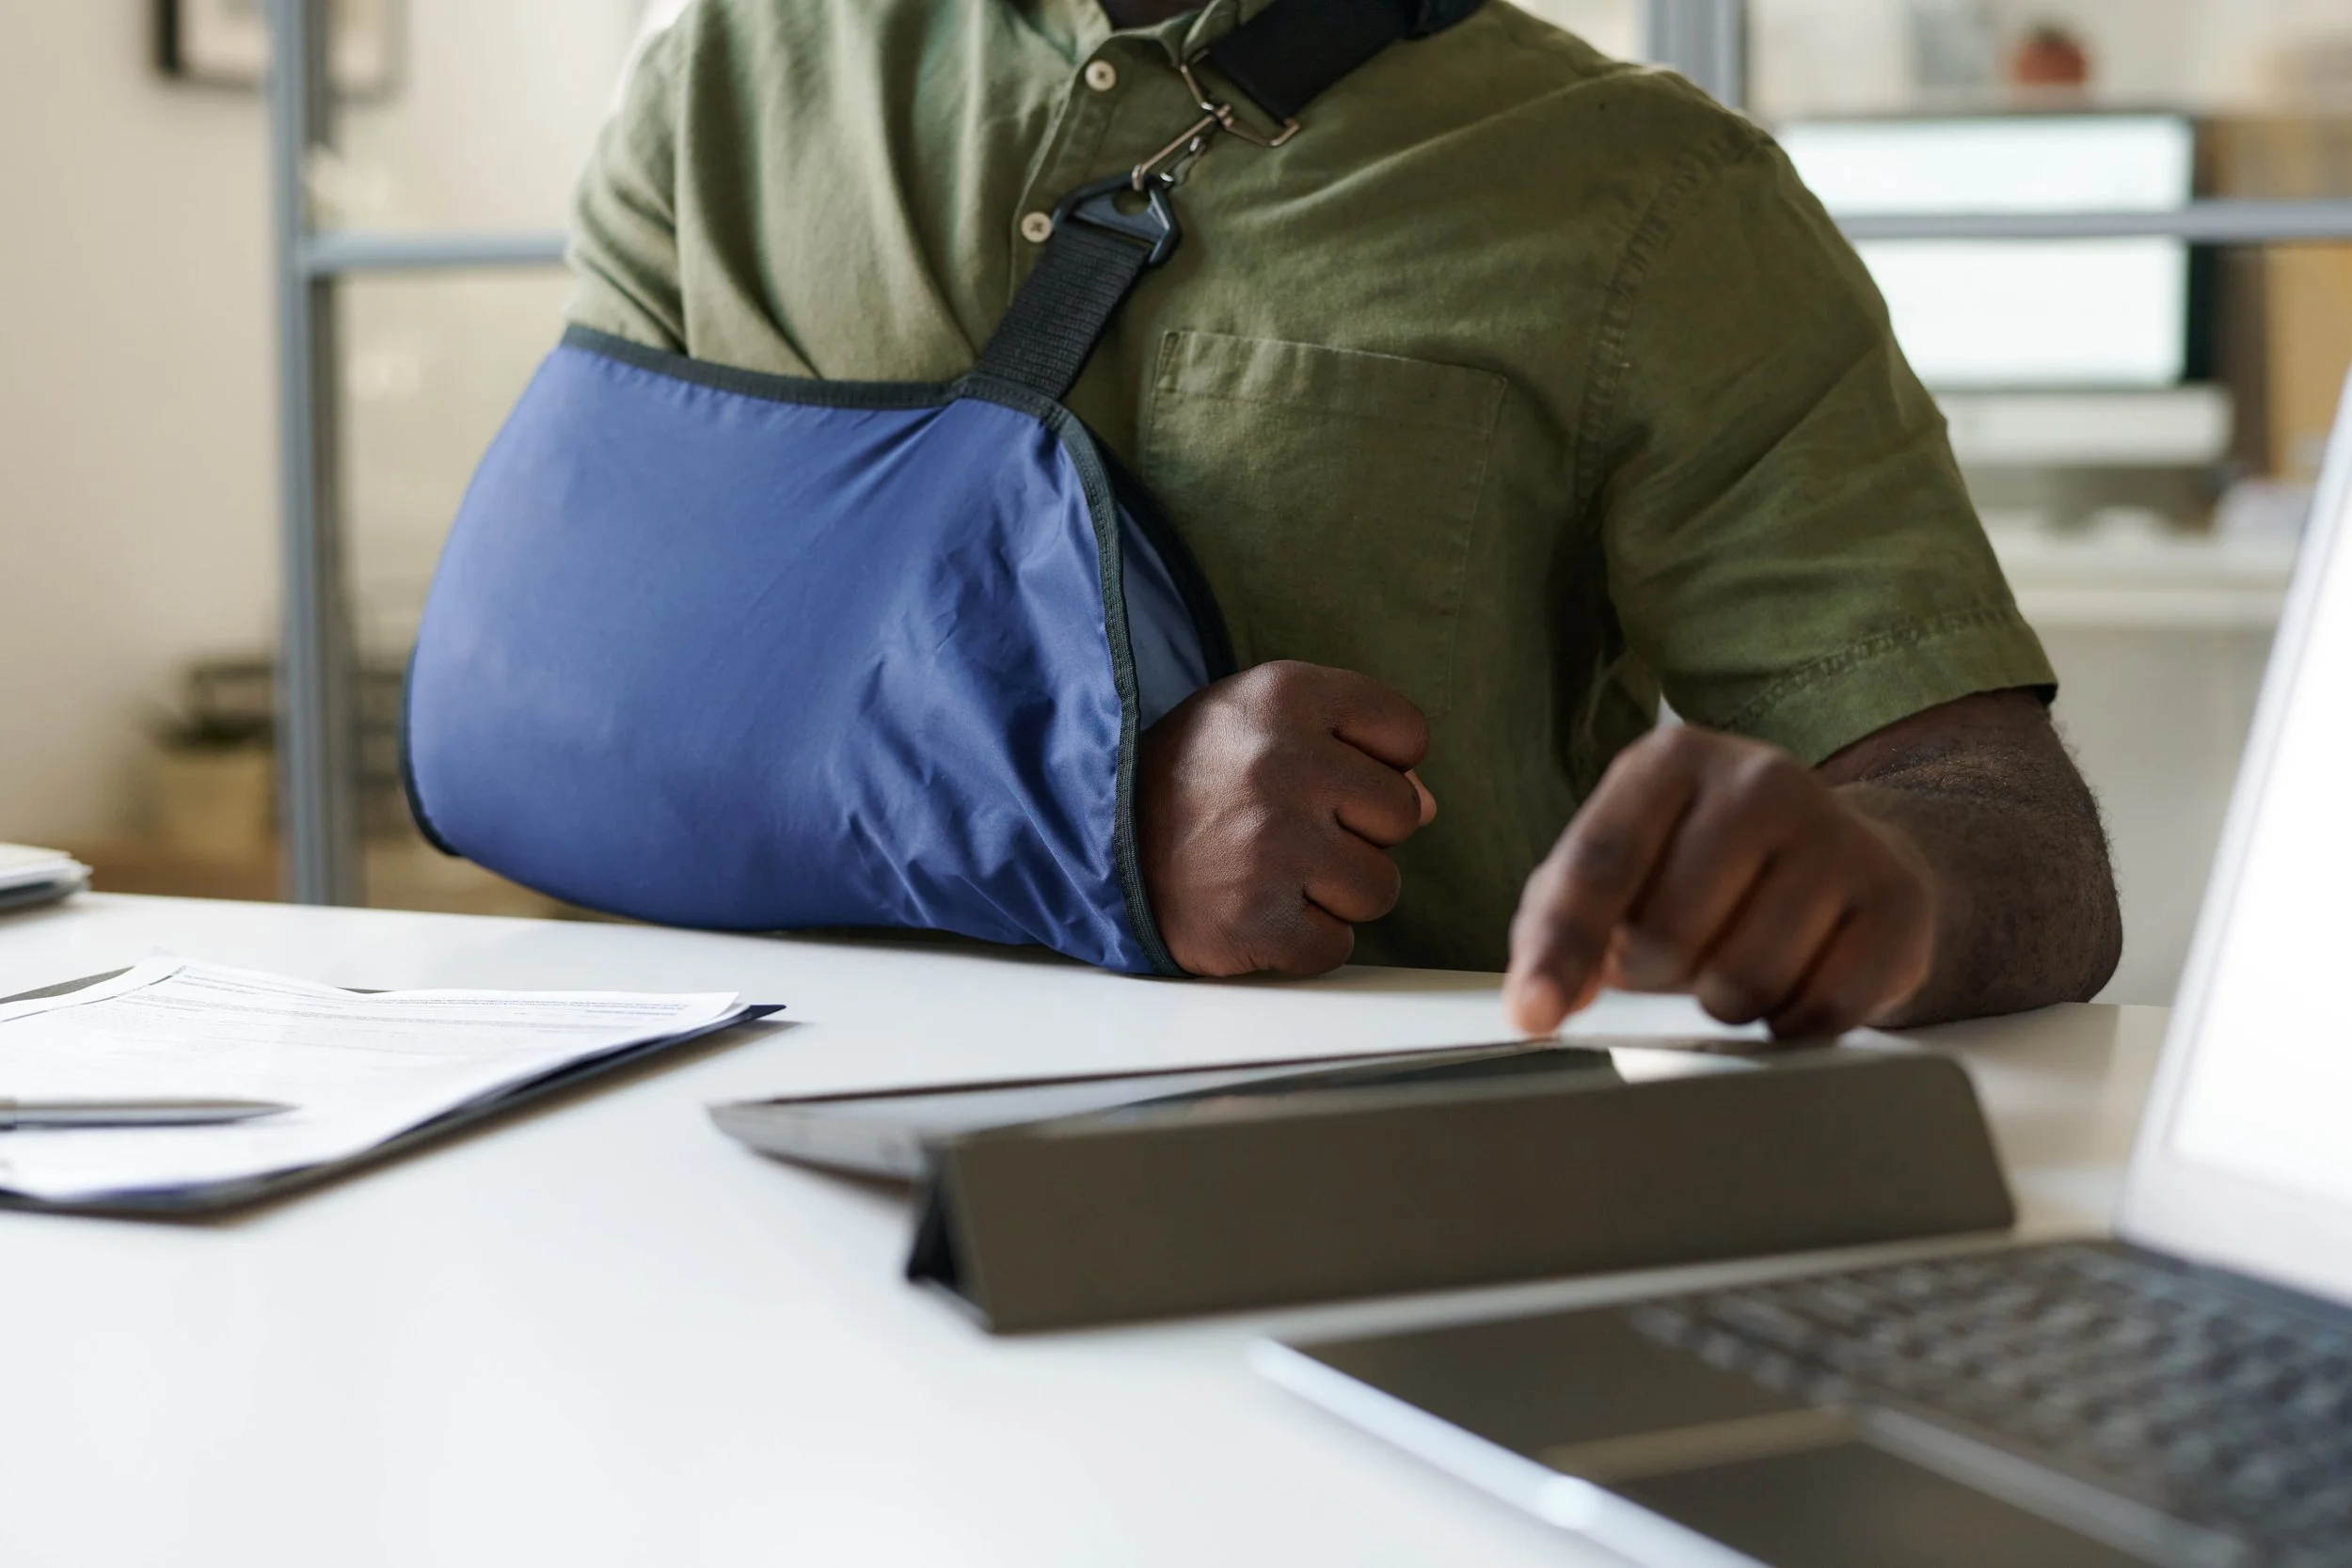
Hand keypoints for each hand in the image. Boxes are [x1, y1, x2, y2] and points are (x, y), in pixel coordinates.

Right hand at [1137, 661, 1437, 976]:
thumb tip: (1428, 805)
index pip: (1407, 732)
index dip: (1377, 760)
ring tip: (1275, 870)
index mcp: (1287, 695)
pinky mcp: (1256, 921)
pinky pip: (1337, 946)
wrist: (1096, 838)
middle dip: (1359, 829)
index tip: (1325, 772)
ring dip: (1336, 891)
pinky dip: (1303, 941)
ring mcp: (1271, 846)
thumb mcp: (1259, 720)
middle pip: (1403, 814)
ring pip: (1380, 888)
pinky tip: (1259, 909)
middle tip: (1292, 826)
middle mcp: (1282, 763)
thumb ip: (1349, 743)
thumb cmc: (1195, 777)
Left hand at [1503, 726, 1936, 1038]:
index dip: (1561, 948)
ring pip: (1744, 982)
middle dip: (1657, 972)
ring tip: (1737, 959)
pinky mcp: (1898, 900)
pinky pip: (1821, 1011)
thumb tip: (1539, 1002)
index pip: (1600, 864)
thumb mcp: (1619, 871)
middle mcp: (1761, 779)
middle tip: (1679, 952)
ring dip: (1725, 1002)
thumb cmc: (1701, 869)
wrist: (1841, 856)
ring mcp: (1838, 834)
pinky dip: (1794, 1023)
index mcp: (1672, 759)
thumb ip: (1558, 924)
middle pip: (1668, 934)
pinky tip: (1797, 981)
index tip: (1533, 1015)